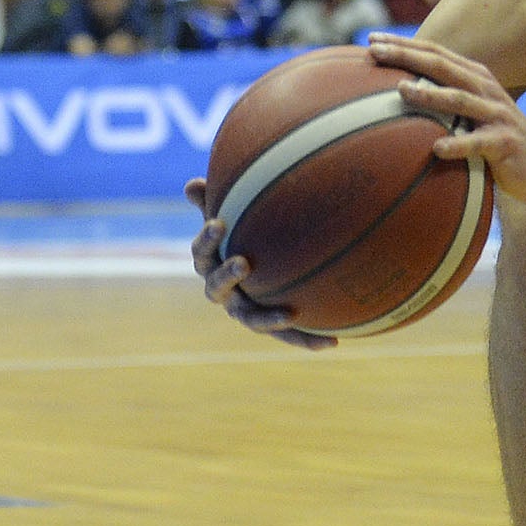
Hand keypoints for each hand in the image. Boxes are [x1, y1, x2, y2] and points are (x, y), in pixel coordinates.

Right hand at [182, 178, 334, 349]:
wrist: (263, 266)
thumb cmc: (244, 233)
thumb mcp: (231, 215)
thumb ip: (216, 202)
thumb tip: (192, 184)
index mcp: (210, 264)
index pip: (200, 253)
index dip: (206, 239)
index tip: (218, 223)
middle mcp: (224, 292)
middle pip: (216, 289)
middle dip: (227, 276)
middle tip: (243, 263)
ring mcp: (245, 311)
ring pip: (251, 320)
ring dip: (267, 319)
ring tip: (289, 314)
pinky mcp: (270, 325)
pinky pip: (288, 335)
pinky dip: (307, 339)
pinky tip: (334, 342)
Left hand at [365, 31, 525, 204]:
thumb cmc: (497, 140)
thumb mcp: (474, 113)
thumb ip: (446, 99)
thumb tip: (398, 92)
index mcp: (476, 78)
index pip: (436, 53)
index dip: (405, 44)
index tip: (371, 38)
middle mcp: (487, 90)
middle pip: (443, 66)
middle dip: (408, 55)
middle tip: (374, 51)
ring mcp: (498, 115)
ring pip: (460, 99)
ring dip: (430, 93)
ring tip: (401, 90)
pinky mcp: (505, 143)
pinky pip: (478, 143)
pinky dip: (458, 144)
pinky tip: (437, 148)